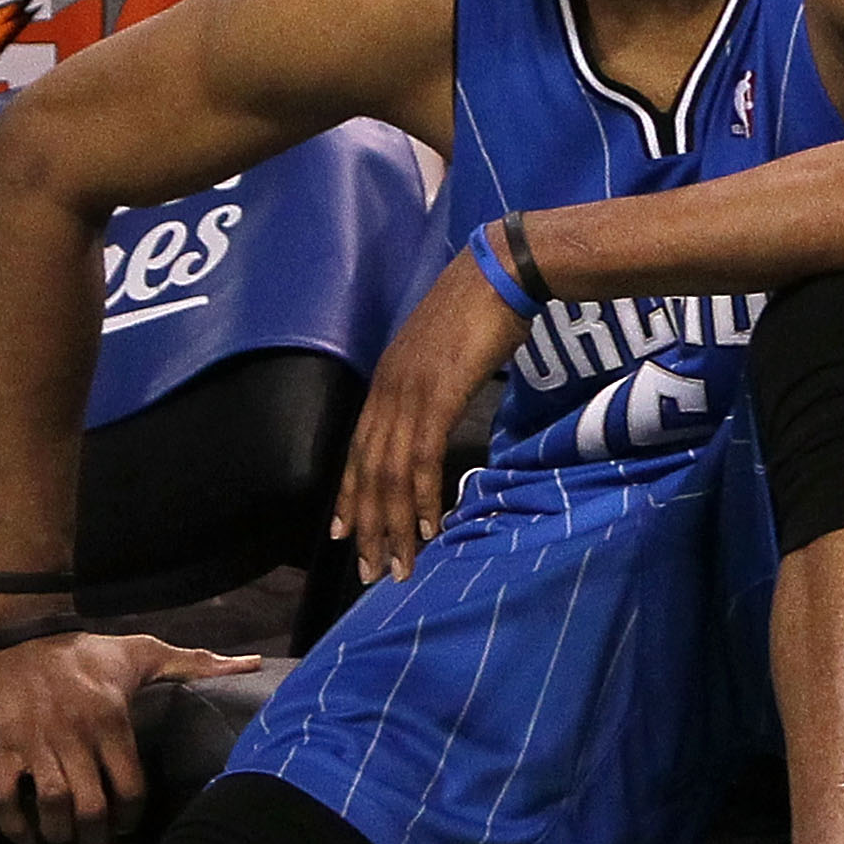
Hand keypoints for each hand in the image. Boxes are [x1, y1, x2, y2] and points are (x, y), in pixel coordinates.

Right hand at [0, 630, 261, 843]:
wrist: (21, 630)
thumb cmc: (87, 649)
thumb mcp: (144, 652)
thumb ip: (197, 663)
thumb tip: (252, 663)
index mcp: (113, 720)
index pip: (131, 788)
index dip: (131, 817)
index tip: (125, 826)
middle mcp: (76, 736)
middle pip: (92, 807)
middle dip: (94, 836)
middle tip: (94, 842)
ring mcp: (36, 743)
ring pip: (52, 806)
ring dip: (58, 833)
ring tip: (62, 838)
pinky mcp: (1, 746)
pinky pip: (5, 797)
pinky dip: (14, 826)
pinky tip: (26, 837)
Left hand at [332, 247, 529, 584]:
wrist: (499, 273)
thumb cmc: (481, 308)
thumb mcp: (444, 352)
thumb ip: (433, 383)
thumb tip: (437, 409)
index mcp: (386, 381)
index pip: (357, 450)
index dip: (349, 495)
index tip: (344, 534)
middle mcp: (387, 391)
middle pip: (367, 471)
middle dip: (367, 525)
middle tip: (369, 570)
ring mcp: (409, 394)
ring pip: (389, 474)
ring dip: (393, 525)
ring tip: (398, 565)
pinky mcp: (437, 397)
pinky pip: (421, 459)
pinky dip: (421, 498)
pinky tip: (428, 528)